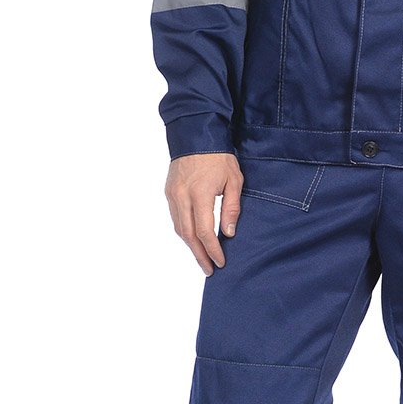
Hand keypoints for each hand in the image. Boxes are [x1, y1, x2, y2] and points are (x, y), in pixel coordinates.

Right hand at [165, 153, 243, 275]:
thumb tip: (228, 233)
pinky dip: (184, 231)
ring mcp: (173, 195)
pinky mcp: (169, 192)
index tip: (220, 261)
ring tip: (202, 257)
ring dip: (190, 245)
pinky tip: (192, 237)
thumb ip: (231, 207)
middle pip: (188, 235)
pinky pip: (175, 217)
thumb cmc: (218, 156)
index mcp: (200, 193)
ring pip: (179, 228)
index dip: (212, 250)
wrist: (195, 134)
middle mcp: (182, 197)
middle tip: (209, 269)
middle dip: (199, 255)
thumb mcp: (234, 179)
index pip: (205, 231)